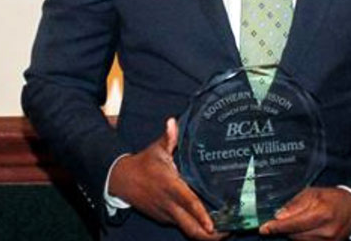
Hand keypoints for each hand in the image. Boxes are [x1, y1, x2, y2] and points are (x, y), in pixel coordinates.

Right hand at [108, 117, 225, 240]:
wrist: (121, 180)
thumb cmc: (143, 163)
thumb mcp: (156, 149)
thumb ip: (169, 137)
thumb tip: (173, 122)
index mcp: (170, 186)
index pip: (189, 203)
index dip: (201, 215)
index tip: (213, 225)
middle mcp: (169, 204)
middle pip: (190, 228)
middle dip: (209, 235)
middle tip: (229, 232)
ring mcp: (166, 214)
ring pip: (187, 229)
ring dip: (205, 233)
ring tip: (225, 230)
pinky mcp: (165, 218)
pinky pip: (182, 225)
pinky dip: (195, 226)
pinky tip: (210, 223)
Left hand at [259, 187, 350, 239]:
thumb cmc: (332, 198)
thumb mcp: (313, 193)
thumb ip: (295, 204)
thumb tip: (279, 216)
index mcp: (322, 213)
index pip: (293, 224)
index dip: (276, 227)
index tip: (264, 228)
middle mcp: (326, 231)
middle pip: (294, 235)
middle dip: (286, 228)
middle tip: (283, 220)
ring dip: (294, 233)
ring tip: (300, 222)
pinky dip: (303, 238)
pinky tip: (305, 229)